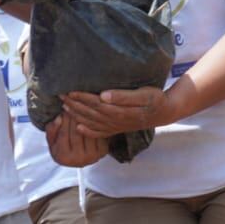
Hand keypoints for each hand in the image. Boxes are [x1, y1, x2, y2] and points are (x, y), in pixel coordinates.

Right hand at [46, 112, 109, 166]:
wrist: (80, 157)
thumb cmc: (64, 146)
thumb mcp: (52, 141)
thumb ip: (51, 130)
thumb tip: (58, 118)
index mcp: (64, 158)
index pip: (63, 134)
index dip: (64, 120)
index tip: (64, 108)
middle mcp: (78, 160)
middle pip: (76, 132)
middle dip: (74, 116)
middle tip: (74, 104)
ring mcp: (92, 156)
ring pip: (88, 132)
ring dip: (85, 118)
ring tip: (82, 107)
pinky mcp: (102, 151)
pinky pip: (98, 133)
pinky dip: (95, 123)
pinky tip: (91, 115)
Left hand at [59, 87, 175, 138]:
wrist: (165, 113)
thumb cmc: (154, 99)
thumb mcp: (143, 94)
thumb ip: (122, 96)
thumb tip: (103, 95)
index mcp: (119, 111)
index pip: (95, 104)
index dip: (81, 98)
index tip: (68, 90)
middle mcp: (115, 121)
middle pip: (90, 113)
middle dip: (74, 105)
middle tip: (59, 96)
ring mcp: (116, 127)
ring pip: (92, 123)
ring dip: (77, 115)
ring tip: (64, 107)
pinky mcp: (117, 129)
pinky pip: (100, 133)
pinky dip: (88, 131)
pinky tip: (79, 128)